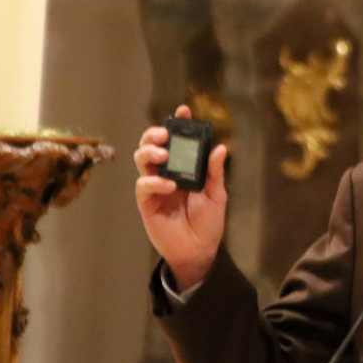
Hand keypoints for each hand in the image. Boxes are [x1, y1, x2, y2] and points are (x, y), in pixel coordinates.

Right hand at [134, 105, 228, 290]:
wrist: (199, 251)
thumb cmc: (209, 223)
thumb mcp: (217, 196)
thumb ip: (215, 173)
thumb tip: (220, 148)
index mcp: (185, 167)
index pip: (179, 141)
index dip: (179, 124)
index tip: (184, 111)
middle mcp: (167, 172)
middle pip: (153, 145)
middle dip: (156, 134)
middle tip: (165, 134)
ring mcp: (155, 187)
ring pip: (143, 160)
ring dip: (150, 152)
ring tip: (163, 154)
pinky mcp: (146, 203)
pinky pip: (144, 186)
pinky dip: (155, 182)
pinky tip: (169, 185)